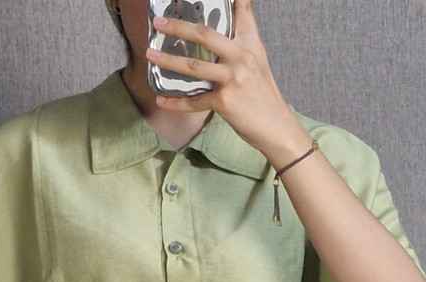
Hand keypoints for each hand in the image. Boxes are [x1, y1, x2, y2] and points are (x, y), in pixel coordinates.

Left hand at [145, 0, 311, 165]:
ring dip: (168, 61)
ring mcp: (232, 79)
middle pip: (205, 36)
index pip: (241, 11)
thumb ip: (243, 41)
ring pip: (194, 66)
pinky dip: (176, 102)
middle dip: (178, 28)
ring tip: (151, 55)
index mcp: (249, 45)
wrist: (275, 126)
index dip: (232, 0)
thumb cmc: (262, 94)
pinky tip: (161, 100)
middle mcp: (241, 57)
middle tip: (158, 24)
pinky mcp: (224, 101)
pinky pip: (194, 101)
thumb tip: (230, 27)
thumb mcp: (258, 61)